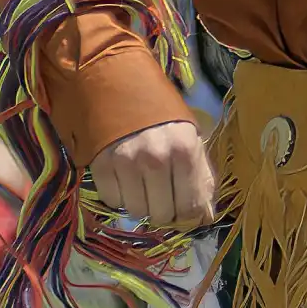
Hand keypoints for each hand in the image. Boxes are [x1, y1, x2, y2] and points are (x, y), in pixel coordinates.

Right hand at [89, 121, 215, 227]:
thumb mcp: (192, 141)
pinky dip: (120, 196)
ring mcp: (126, 162)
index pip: (190, 206)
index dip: (188, 215)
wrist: (122, 90)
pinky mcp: (100, 164)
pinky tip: (125, 178)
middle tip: (162, 195)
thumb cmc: (164, 119)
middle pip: (162, 214)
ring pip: (136, 211)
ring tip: (143, 184)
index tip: (184, 209)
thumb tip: (205, 217)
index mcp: (185, 151)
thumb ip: (202, 179)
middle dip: (165, 211)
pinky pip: (113, 201)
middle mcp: (156, 158)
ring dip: (141, 204)